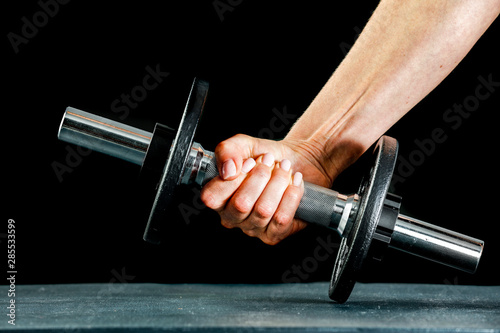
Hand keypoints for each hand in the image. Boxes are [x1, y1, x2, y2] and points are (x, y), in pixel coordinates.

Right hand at [200, 134, 333, 244]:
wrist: (292, 162)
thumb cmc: (264, 156)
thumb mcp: (242, 144)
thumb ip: (227, 150)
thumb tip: (228, 170)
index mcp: (217, 197)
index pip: (213, 197)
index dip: (234, 178)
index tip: (251, 161)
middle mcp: (231, 216)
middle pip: (241, 204)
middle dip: (261, 176)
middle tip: (270, 161)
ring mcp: (251, 228)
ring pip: (263, 211)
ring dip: (278, 183)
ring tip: (284, 168)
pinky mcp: (273, 234)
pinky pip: (282, 219)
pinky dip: (291, 196)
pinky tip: (294, 183)